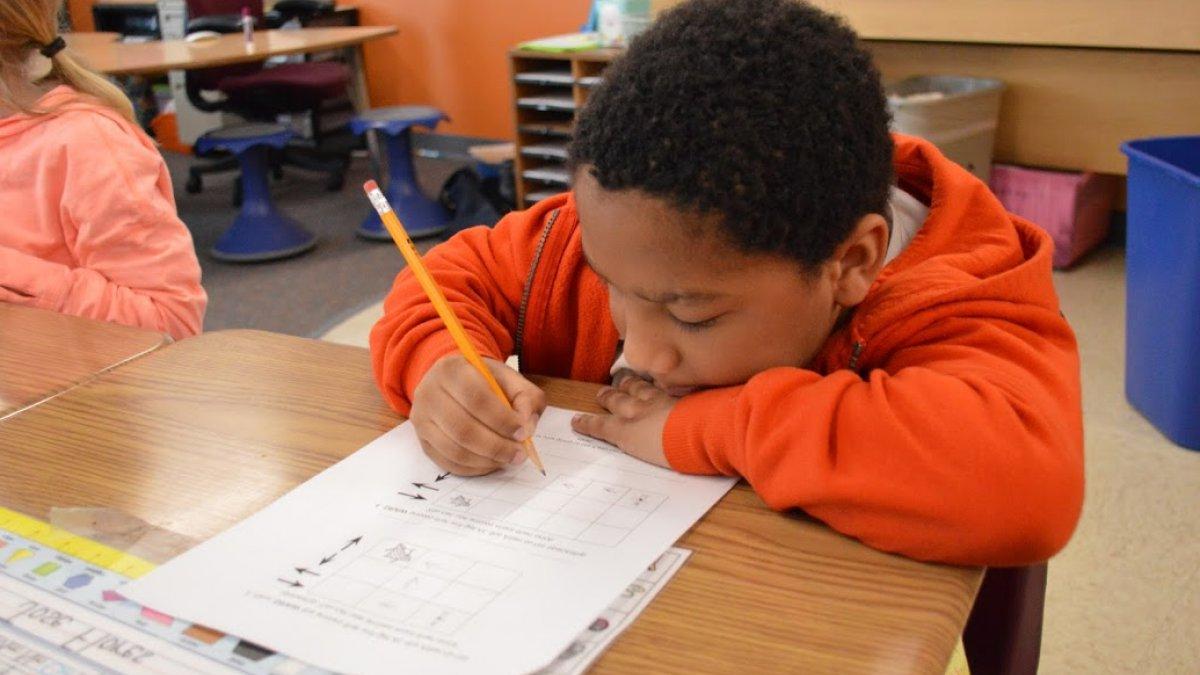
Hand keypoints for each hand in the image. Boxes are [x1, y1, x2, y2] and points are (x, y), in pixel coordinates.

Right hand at [410, 355, 546, 475]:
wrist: (454, 383)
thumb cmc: (485, 382)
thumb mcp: (510, 379)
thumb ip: (526, 398)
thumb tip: (526, 427)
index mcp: (452, 370)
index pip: (477, 399)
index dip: (502, 420)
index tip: (522, 432)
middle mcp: (429, 393)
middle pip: (463, 429)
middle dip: (497, 446)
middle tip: (519, 454)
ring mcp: (422, 419)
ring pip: (455, 450)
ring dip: (487, 460)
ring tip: (507, 459)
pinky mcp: (422, 441)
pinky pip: (448, 463)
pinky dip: (474, 468)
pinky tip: (491, 462)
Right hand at [570, 370, 675, 467]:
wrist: (704, 434)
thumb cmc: (678, 455)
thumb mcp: (652, 466)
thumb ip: (640, 454)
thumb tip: (631, 450)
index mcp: (630, 433)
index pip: (603, 427)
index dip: (589, 424)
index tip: (576, 420)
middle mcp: (642, 414)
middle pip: (619, 402)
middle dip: (608, 398)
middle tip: (601, 394)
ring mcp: (663, 402)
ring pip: (640, 389)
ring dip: (630, 384)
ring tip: (623, 380)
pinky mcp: (682, 397)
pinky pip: (665, 386)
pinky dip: (659, 382)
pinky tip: (660, 380)